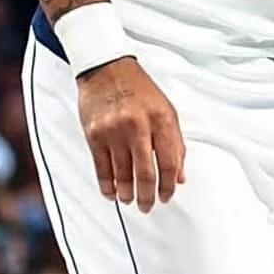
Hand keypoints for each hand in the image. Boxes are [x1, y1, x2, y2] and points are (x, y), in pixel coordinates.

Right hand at [76, 58, 186, 211]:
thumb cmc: (139, 89)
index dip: (169, 185)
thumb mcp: (166, 109)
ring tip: (130, 200)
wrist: (106, 67)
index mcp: (161, 119)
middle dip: (148, 196)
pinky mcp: (94, 134)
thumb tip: (179, 175)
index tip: (167, 195)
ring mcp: (114, 131)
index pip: (169, 162)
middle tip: (147, 206)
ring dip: (128, 193)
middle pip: (145, 173)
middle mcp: (138, 125)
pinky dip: (107, 185)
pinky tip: (112, 192)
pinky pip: (101, 168)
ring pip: (122, 174)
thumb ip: (175, 142)